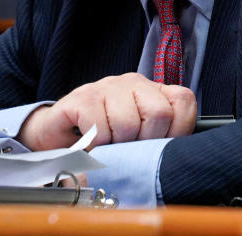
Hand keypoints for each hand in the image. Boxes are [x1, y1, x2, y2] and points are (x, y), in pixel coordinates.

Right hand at [18, 72, 196, 149]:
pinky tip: (90, 143)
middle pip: (159, 114)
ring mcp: (108, 86)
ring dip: (116, 147)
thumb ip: (160, 141)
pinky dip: (95, 145)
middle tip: (128, 150)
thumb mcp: (138, 139)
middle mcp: (134, 83)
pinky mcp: (83, 98)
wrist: (57, 135)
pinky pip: (99, 126)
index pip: (184, 102)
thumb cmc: (104, 139)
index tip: (156, 148)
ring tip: (107, 147)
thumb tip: (175, 158)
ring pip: (128, 123)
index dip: (177, 132)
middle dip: (144, 142)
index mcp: (154, 91)